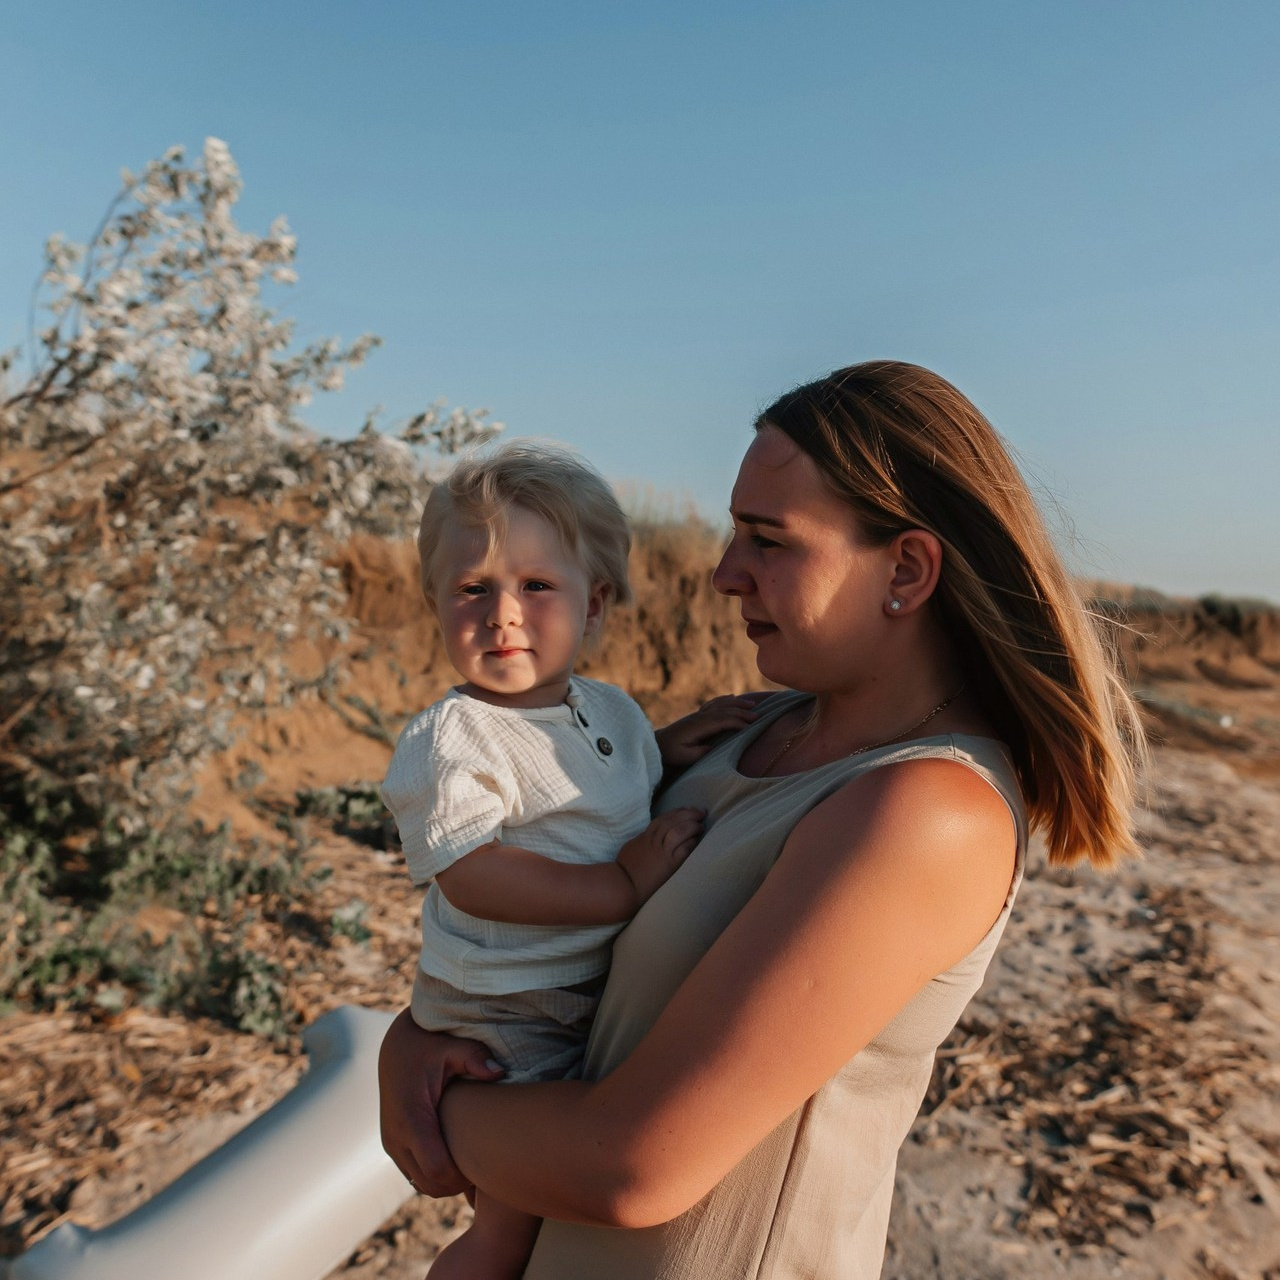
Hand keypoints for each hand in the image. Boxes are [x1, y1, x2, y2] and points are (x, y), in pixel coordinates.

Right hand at [378, 1008, 505, 1197]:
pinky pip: (414, 1175)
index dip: (464, 1175)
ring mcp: (391, 1144)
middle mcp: (396, 1137)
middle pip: (431, 1185)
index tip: (486, 1160)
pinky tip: (456, 1154)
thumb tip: (499, 1072)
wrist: (395, 1047)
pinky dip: (434, 1175)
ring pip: (421, 1185)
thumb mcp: (452, 1047)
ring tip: (472, 1159)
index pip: (438, 1170)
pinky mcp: (392, 1145)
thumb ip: (475, 1057)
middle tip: (485, 1163)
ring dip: (446, 1181)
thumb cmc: (428, 1046)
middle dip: (459, 1183)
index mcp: (411, 1118)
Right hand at [617, 806, 704, 905]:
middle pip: (673, 821)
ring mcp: (662, 851)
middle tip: (701, 812)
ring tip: (701, 824)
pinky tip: (697, 839)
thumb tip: (654, 833)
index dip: (677, 812)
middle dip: (689, 814)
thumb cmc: (625, 867)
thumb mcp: (633, 846)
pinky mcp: (669, 864)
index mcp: (646, 835)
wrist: (625, 884)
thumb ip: (644, 838)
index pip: (664, 818)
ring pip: (679, 832)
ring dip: (692, 826)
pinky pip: (683, 849)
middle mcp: (655, 840)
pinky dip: (691, 842)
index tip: (688, 809)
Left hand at [655, 693, 770, 769]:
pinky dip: (724, 699)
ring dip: (737, 703)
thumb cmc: (671, 752)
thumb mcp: (684, 757)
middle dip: (743, 711)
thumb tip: (712, 748)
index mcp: (699, 726)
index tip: (750, 726)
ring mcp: (699, 714)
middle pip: (725, 710)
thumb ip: (698, 753)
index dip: (737, 722)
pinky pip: (714, 703)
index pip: (722, 721)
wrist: (658, 743)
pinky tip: (732, 697)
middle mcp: (700, 717)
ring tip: (752, 703)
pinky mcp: (697, 714)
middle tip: (759, 715)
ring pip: (721, 704)